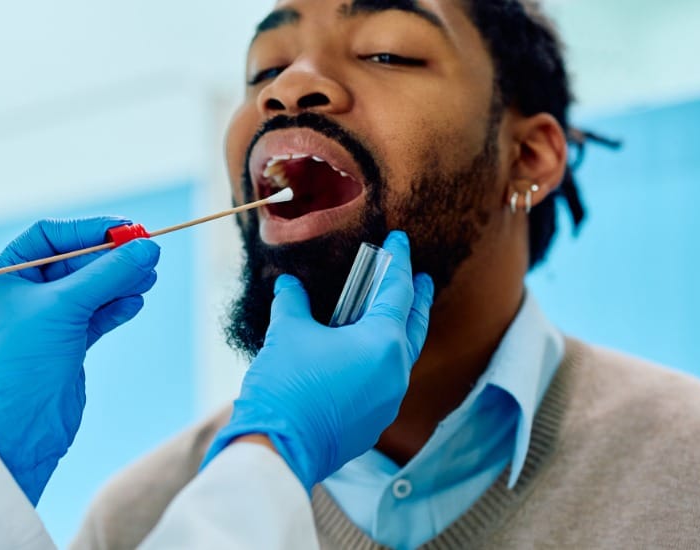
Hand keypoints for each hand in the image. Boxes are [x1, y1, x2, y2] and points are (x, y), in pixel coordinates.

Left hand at [0, 217, 159, 504]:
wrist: (23, 425)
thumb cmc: (26, 361)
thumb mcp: (67, 306)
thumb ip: (109, 273)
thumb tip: (148, 248)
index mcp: (3, 276)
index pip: (49, 236)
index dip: (88, 229)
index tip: (124, 228)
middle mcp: (22, 294)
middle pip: (76, 261)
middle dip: (111, 258)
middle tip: (148, 252)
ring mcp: (46, 319)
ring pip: (91, 288)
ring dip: (121, 281)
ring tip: (150, 277)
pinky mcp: (67, 342)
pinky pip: (97, 314)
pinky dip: (117, 306)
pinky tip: (135, 301)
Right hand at [202, 231, 432, 489]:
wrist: (278, 447)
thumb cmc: (286, 385)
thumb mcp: (288, 332)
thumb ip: (293, 302)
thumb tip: (289, 285)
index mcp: (383, 343)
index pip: (398, 291)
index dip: (399, 262)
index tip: (400, 241)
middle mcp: (395, 372)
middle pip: (414, 326)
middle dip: (417, 299)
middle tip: (420, 278)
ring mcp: (388, 400)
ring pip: (401, 356)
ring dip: (398, 331)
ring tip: (388, 314)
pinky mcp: (373, 422)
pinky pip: (385, 382)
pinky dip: (379, 360)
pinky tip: (362, 355)